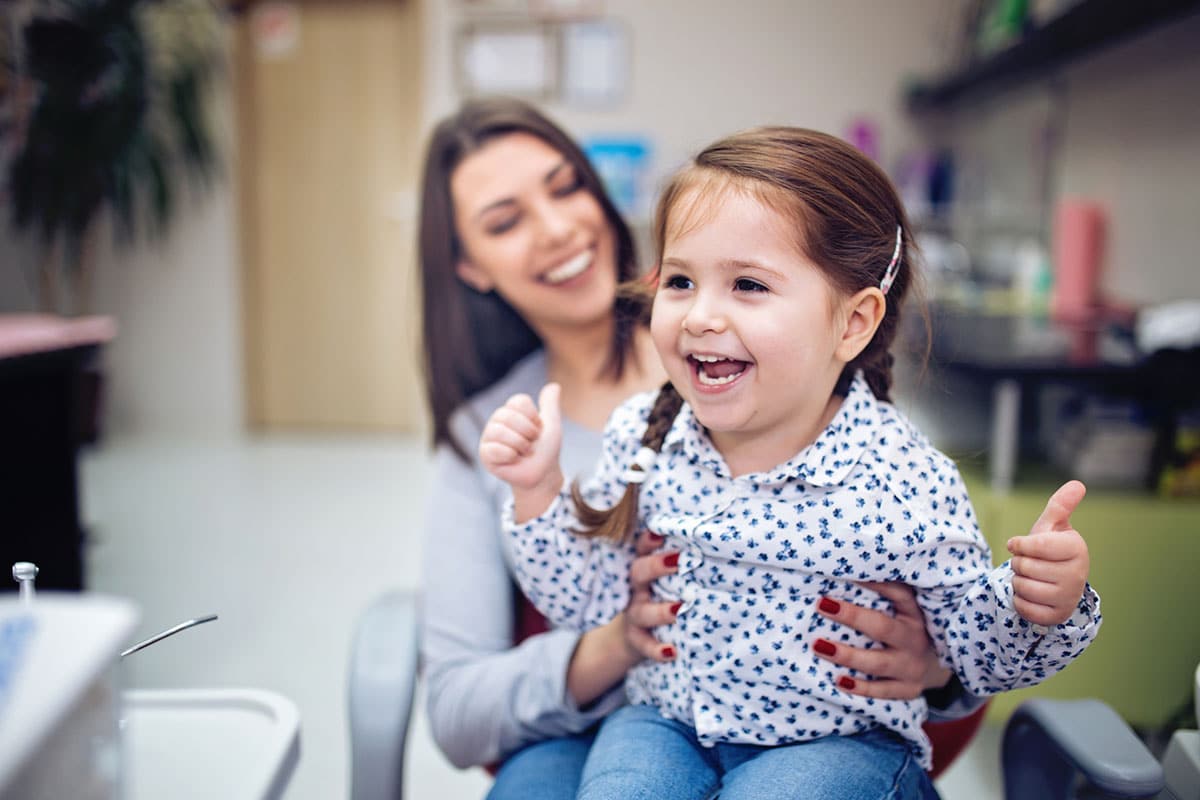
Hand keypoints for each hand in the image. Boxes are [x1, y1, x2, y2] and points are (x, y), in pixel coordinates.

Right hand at [479, 383, 563, 493]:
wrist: (543, 474)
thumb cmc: (545, 450)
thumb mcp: (551, 425)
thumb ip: (550, 405)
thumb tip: (554, 386)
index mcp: (511, 411)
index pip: (518, 402)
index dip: (533, 417)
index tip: (538, 429)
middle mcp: (497, 421)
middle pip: (508, 415)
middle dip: (527, 432)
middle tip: (531, 443)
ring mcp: (489, 437)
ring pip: (499, 431)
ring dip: (519, 444)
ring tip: (524, 452)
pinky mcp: (485, 454)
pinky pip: (494, 449)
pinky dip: (510, 455)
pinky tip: (513, 459)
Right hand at [565, 530, 679, 704]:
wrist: (630, 636)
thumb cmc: (657, 597)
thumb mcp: (660, 579)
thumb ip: (676, 563)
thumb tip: (712, 542)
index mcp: (642, 570)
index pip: (642, 549)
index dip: (648, 540)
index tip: (660, 532)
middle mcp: (635, 590)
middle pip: (639, 573)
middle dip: (655, 566)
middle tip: (678, 560)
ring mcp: (634, 615)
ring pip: (642, 612)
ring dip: (660, 611)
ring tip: (679, 609)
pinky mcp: (637, 639)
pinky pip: (645, 645)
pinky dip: (657, 649)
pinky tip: (672, 652)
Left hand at [812, 582, 950, 698]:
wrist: (937, 667)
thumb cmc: (907, 629)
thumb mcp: (905, 611)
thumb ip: (884, 595)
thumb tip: (841, 573)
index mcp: (914, 614)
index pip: (899, 594)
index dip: (876, 583)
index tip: (845, 572)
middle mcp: (915, 639)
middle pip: (883, 628)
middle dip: (852, 616)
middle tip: (822, 605)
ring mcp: (912, 667)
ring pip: (878, 663)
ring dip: (847, 655)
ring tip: (819, 645)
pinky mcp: (908, 689)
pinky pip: (882, 691)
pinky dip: (860, 687)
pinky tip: (838, 680)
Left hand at [1006, 480, 1089, 626]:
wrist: (1056, 582)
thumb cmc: (1050, 549)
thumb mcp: (1052, 526)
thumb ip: (1060, 505)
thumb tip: (1077, 484)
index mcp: (1076, 549)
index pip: (1034, 545)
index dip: (1019, 544)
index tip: (1019, 544)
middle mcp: (1077, 574)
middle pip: (1024, 567)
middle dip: (1018, 563)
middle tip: (1029, 563)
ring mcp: (1068, 597)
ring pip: (1021, 587)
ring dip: (1018, 582)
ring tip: (1031, 578)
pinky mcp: (1057, 616)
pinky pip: (1023, 607)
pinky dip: (1019, 601)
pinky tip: (1032, 595)